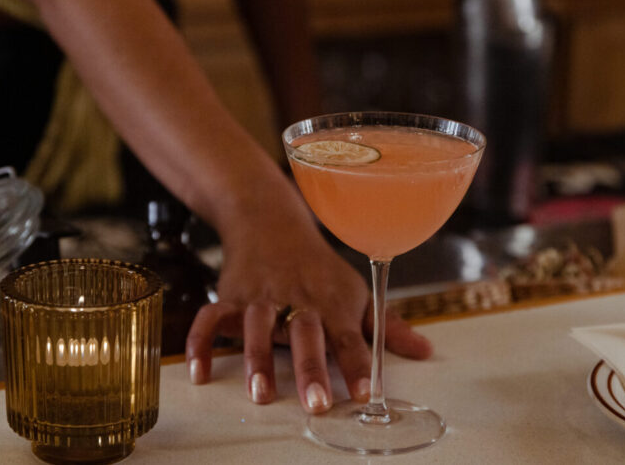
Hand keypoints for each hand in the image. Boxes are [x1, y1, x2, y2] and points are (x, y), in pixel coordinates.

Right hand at [184, 217, 431, 413]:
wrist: (271, 221)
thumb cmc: (319, 268)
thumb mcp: (356, 292)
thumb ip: (386, 327)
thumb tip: (425, 352)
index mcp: (333, 304)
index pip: (350, 338)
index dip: (360, 365)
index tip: (368, 392)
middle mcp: (298, 301)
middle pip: (306, 335)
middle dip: (310, 369)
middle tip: (317, 403)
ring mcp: (261, 298)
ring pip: (257, 326)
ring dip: (257, 359)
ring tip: (260, 394)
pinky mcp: (231, 297)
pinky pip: (209, 318)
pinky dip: (200, 343)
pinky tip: (199, 373)